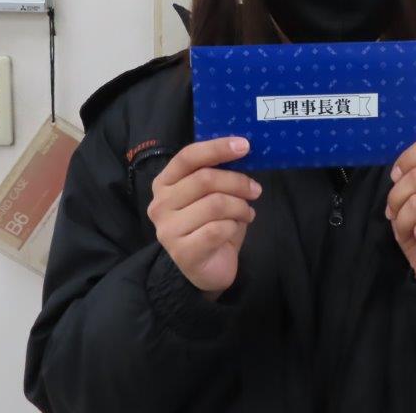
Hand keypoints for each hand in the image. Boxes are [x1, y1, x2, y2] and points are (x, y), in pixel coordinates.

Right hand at [148, 136, 261, 296]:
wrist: (206, 268)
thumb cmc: (210, 224)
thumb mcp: (212, 193)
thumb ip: (218, 173)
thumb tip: (242, 149)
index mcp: (164, 182)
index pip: (187, 157)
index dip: (217, 148)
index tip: (245, 146)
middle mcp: (160, 204)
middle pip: (205, 179)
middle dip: (238, 182)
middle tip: (255, 190)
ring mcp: (168, 229)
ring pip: (215, 204)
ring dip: (240, 206)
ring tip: (247, 212)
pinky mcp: (182, 252)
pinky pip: (218, 229)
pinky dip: (234, 226)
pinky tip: (236, 228)